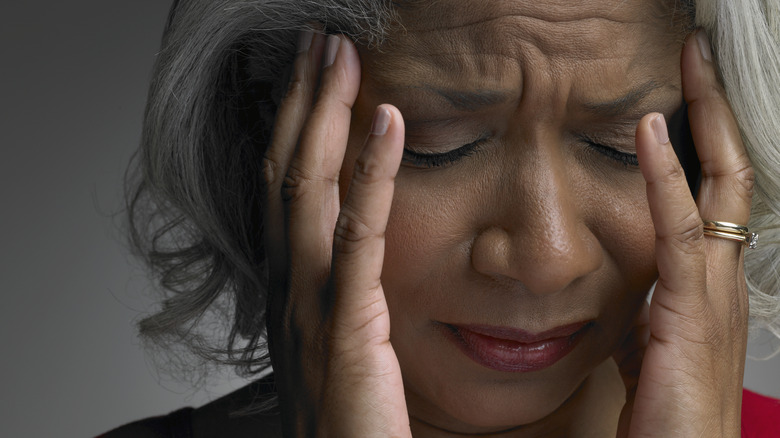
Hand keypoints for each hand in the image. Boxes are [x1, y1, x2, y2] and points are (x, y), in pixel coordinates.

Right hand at [262, 31, 411, 436]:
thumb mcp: (337, 348)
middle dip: (299, 102)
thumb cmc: (348, 424)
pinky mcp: (350, 327)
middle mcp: (289, 288)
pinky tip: (387, 122)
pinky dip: (370, 174)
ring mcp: (312, 306)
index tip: (309, 78)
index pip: (283, 190)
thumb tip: (357, 261)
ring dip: (321, 115)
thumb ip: (343, 298)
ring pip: (307, 191)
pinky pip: (358, 236)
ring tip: (338, 54)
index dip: (292, 128)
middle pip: (285, 174)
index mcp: (291, 290)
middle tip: (317, 41)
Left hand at [614, 30, 753, 436]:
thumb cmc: (665, 412)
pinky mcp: (689, 310)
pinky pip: (681, 229)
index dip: (703, 140)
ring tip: (690, 64)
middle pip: (731, 173)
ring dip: (704, 120)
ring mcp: (713, 291)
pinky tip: (652, 131)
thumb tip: (628, 293)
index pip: (715, 192)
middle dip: (717, 111)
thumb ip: (645, 310)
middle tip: (698, 55)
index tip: (680, 93)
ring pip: (721, 186)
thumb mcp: (649, 345)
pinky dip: (665, 176)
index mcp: (710, 281)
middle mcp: (723, 277)